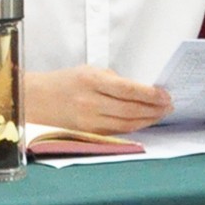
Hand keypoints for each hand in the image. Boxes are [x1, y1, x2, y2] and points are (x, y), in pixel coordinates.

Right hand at [28, 65, 172, 134]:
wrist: (35, 99)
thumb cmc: (65, 82)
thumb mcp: (88, 71)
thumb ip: (113, 81)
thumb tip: (141, 91)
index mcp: (90, 81)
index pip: (127, 89)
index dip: (150, 94)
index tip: (165, 95)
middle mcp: (90, 102)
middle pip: (130, 110)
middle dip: (154, 109)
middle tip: (169, 105)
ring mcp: (89, 121)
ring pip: (126, 124)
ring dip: (148, 120)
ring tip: (161, 114)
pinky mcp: (88, 133)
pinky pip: (117, 131)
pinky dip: (134, 127)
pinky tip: (144, 122)